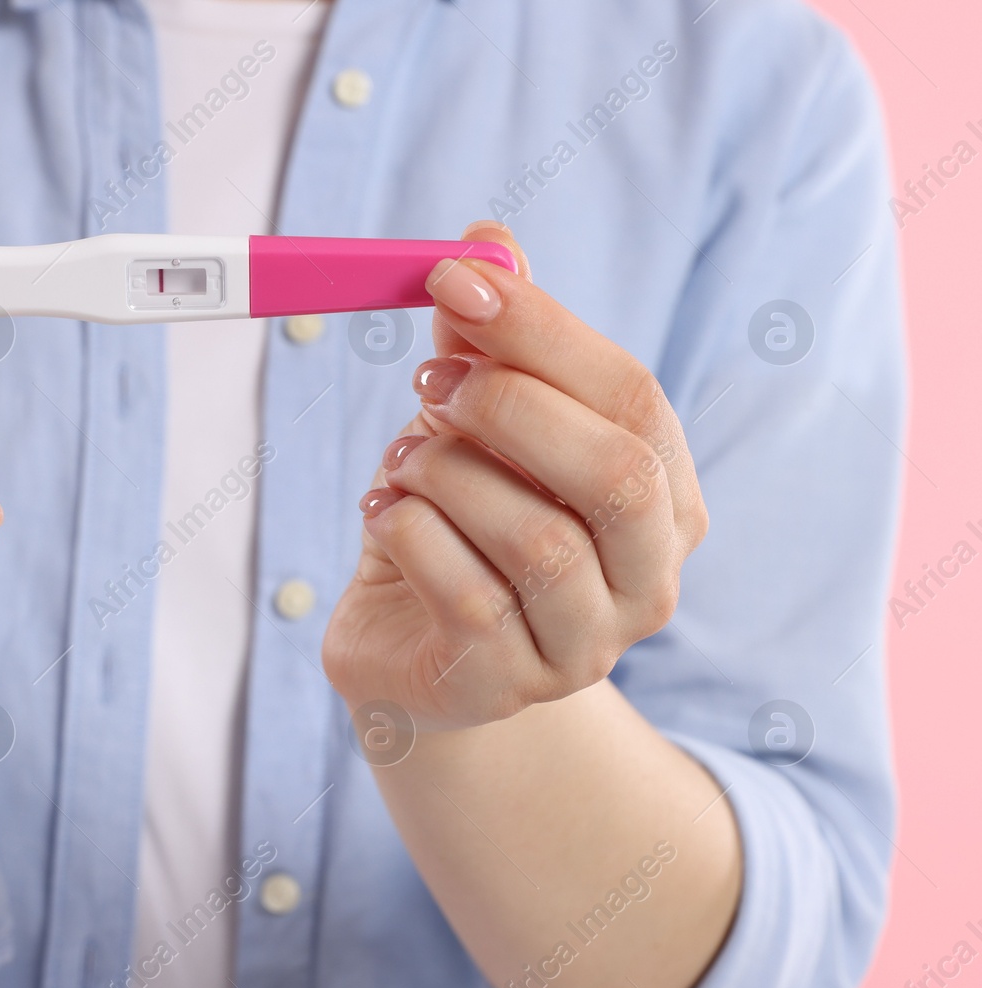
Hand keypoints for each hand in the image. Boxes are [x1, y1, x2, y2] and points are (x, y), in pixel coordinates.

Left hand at [322, 224, 707, 729]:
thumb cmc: (461, 528)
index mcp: (665, 499)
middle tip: (428, 382)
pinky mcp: (504, 684)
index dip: (541, 329)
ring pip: (536, 538)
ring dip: (447, 474)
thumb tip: (487, 239)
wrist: (415, 656)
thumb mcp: (477, 431)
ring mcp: (584, 646)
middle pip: (615, 474)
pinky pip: (463, 593)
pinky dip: (408, 531)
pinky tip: (385, 512)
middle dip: (507, 406)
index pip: (634, 397)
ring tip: (404, 461)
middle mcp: (648, 580)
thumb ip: (490, 344)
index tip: (453, 276)